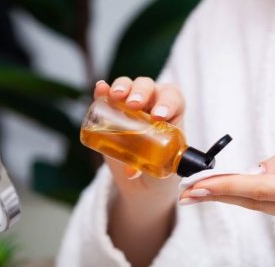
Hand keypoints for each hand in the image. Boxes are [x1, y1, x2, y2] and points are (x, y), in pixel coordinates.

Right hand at [95, 77, 184, 265]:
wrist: (142, 187)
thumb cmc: (158, 180)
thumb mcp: (162, 177)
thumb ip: (153, 173)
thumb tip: (131, 171)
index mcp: (174, 122)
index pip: (175, 101)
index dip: (168, 103)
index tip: (159, 116)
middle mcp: (155, 111)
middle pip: (154, 88)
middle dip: (143, 91)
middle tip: (135, 103)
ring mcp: (133, 111)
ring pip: (132, 88)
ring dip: (123, 87)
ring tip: (114, 95)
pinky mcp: (114, 116)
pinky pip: (110, 97)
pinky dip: (104, 91)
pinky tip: (99, 90)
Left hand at [180, 140, 274, 227]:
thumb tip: (257, 169)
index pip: (259, 189)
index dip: (226, 186)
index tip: (199, 185)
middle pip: (253, 202)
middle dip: (216, 196)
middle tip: (186, 193)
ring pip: (258, 207)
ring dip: (227, 198)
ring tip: (199, 193)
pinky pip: (270, 207)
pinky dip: (246, 199)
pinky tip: (230, 194)